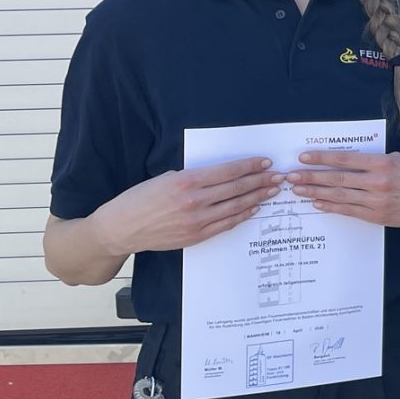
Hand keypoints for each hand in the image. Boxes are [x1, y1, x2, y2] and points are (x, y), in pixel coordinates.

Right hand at [92, 157, 280, 254]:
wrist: (120, 229)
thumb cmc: (139, 199)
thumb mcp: (164, 178)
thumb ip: (192, 177)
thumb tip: (219, 175)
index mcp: (186, 181)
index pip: (227, 171)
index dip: (249, 166)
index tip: (265, 162)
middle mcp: (194, 201)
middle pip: (236, 189)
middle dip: (261, 181)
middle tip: (278, 176)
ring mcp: (196, 221)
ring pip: (235, 207)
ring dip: (257, 198)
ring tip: (272, 191)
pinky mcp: (195, 236)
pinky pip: (226, 224)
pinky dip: (242, 215)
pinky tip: (254, 208)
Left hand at [287, 150, 399, 228]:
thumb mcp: (399, 159)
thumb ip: (374, 159)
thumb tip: (348, 160)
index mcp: (383, 163)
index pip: (345, 159)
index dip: (322, 158)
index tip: (304, 156)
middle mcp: (378, 182)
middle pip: (337, 179)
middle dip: (311, 176)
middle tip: (291, 175)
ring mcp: (377, 201)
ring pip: (340, 196)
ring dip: (316, 193)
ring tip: (298, 190)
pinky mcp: (377, 216)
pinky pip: (349, 211)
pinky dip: (332, 207)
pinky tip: (317, 203)